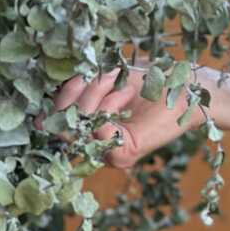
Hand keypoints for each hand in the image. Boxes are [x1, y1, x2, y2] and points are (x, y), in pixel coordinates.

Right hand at [44, 67, 207, 169]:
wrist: (189, 89)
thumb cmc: (152, 81)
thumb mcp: (108, 81)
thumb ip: (78, 94)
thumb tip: (40, 117)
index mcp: (90, 125)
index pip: (55, 121)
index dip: (56, 101)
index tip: (71, 78)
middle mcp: (95, 142)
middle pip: (61, 124)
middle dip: (74, 93)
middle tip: (97, 75)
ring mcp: (108, 151)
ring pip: (78, 126)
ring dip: (94, 94)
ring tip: (117, 80)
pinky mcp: (122, 154)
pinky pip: (98, 131)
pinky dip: (109, 105)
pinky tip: (126, 94)